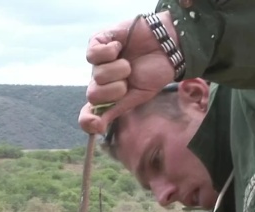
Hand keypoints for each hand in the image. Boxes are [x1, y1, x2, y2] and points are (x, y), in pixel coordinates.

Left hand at [79, 12, 178, 133]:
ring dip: (119, 69)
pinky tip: (119, 47)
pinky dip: (109, 52)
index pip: (88, 112)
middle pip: (93, 95)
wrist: (166, 48)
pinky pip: (92, 54)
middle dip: (116, 89)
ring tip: (128, 62)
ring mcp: (97, 62)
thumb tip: (97, 128)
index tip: (96, 125)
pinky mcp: (97, 41)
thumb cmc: (153, 72)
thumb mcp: (137, 97)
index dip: (88, 120)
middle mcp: (100, 80)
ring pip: (97, 75)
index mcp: (108, 96)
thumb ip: (116, 110)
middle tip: (128, 80)